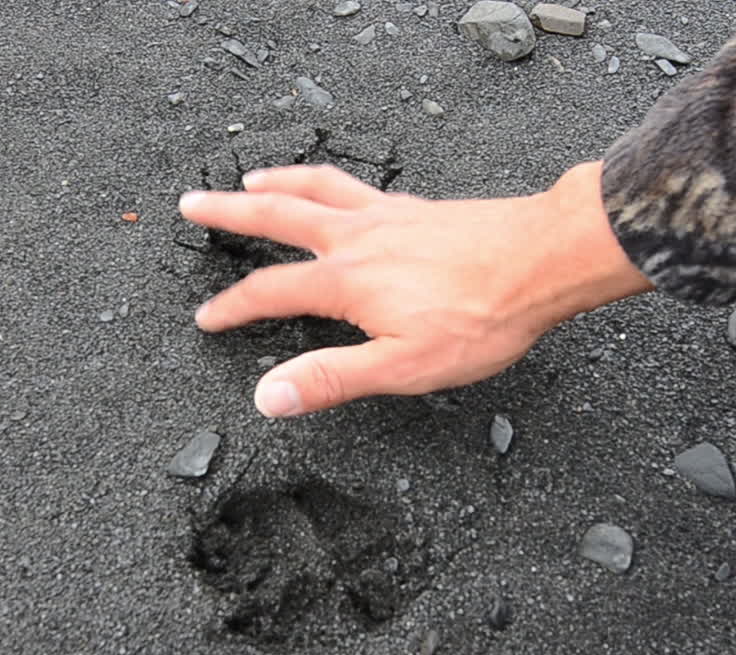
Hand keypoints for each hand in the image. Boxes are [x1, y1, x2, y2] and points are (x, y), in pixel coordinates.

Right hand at [178, 161, 653, 417]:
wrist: (543, 260)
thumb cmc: (482, 315)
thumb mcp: (403, 367)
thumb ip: (332, 378)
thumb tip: (268, 395)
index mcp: (346, 280)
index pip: (270, 292)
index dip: (232, 307)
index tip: (206, 317)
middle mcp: (357, 237)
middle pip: (277, 215)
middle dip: (228, 211)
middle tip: (192, 202)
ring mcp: (387, 215)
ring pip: (316, 186)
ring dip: (275, 181)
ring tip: (249, 178)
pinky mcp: (416, 207)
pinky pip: (355, 183)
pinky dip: (326, 178)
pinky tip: (335, 187)